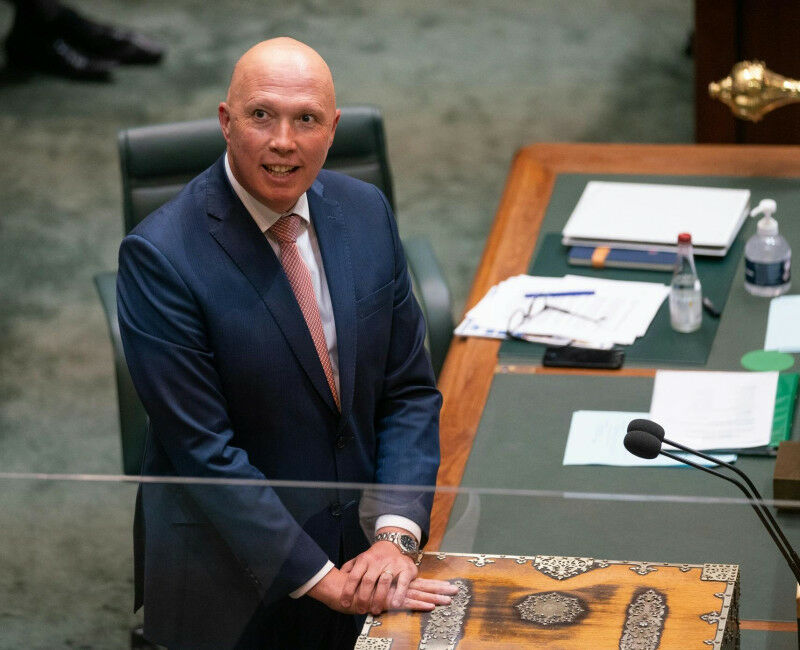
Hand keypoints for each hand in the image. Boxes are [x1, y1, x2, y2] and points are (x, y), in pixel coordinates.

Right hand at [308, 567, 455, 614]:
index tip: (450, 587)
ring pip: (418, 594)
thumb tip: (392, 596)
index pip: (419, 583)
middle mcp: (397, 585)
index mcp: (397, 583)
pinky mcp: (389, 600)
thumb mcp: (374, 589)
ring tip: (449, 600)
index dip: (434, 586)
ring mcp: (394, 592)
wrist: (343, 588)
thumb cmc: (358, 589)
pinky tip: (431, 606)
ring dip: (434, 597)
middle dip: (440, 590)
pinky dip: (420, 604)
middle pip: (423, 587)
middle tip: (456, 592)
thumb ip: (383, 590)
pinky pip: (407, 603)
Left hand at [339, 540, 417, 613]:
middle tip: (360, 610)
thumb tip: (337, 575)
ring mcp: (392, 564)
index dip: (348, 591)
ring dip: (379, 598)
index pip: (354, 576)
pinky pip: (402, 582)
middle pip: (368, 581)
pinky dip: (398, 594)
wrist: (394, 544)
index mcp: (364, 560)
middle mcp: (377, 562)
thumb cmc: (375, 557)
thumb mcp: (361, 558)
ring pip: (384, 582)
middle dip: (363, 598)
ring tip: (375, 610)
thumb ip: (349, 567)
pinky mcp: (405, 568)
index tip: (344, 603)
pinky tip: (394, 604)